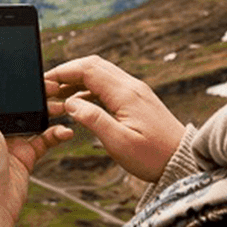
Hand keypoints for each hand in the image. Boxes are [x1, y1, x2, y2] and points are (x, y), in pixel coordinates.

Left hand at [0, 65, 73, 226]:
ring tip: (66, 103)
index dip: (4, 75)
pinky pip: (44, 139)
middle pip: (15, 100)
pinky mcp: (24, 156)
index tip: (22, 62)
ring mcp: (9, 141)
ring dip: (49, 109)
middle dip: (34, 91)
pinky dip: (57, 133)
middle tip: (53, 83)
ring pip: (33, 117)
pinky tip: (67, 129)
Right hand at [46, 55, 185, 182]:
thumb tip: (70, 103)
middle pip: (93, 65)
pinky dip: (90, 88)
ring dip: (78, 79)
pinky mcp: (137, 98)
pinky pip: (109, 84)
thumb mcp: (119, 143)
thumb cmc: (153, 156)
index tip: (45, 80)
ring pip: (101, 72)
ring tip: (59, 95)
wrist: (182, 160)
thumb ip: (93, 120)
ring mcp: (135, 90)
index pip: (88, 69)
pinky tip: (80, 102)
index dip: (64, 71)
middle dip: (68, 71)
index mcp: (125, 93)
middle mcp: (131, 86)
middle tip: (48, 85)